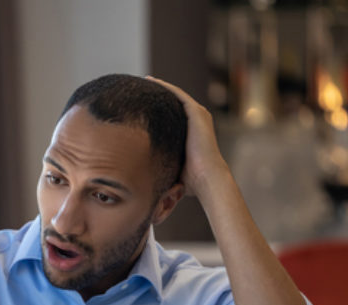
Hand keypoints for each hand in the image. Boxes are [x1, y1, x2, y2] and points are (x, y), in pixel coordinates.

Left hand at [146, 76, 232, 201]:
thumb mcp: (173, 165)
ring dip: (160, 87)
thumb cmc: (190, 179)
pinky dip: (165, 87)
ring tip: (144, 81)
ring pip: (175, 95)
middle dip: (158, 94)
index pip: (173, 113)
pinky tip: (151, 82)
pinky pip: (178, 95)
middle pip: (174, 101)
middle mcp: (197, 120)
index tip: (143, 102)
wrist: (206, 178)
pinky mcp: (196, 113)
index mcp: (193, 130)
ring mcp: (198, 115)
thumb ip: (162, 161)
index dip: (159, 107)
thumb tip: (142, 173)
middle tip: (140, 88)